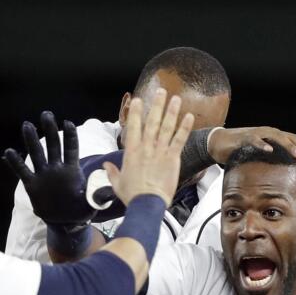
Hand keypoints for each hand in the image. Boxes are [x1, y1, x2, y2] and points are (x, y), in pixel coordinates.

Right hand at [4, 112, 92, 229]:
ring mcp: (43, 174)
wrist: (65, 222)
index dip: (70, 136)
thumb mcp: (92, 203)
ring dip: (32, 140)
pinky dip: (15, 163)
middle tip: (46, 114)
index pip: (71, 149)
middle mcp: (57, 168)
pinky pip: (23, 172)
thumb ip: (98, 196)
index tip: (68, 123)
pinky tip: (8, 152)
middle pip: (53, 146)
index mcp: (72, 170)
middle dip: (50, 130)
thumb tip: (111, 192)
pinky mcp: (32, 184)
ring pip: (37, 154)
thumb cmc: (80, 209)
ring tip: (27, 126)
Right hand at [104, 89, 194, 205]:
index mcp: (131, 151)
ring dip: (172, 111)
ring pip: (166, 127)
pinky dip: (185, 128)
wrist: (147, 203)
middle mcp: (146, 147)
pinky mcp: (172, 158)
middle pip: (152, 121)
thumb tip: (105, 165)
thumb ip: (112, 171)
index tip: (137, 100)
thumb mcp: (117, 183)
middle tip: (161, 91)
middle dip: (156, 105)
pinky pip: (179, 140)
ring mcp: (160, 151)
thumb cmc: (132, 195)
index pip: (133, 126)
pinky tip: (190, 117)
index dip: (135, 112)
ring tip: (176, 99)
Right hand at [208, 126, 295, 167]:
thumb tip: (284, 181)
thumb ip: (271, 165)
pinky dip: (263, 143)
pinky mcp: (244, 137)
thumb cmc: (240, 152)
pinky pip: (255, 139)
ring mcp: (257, 133)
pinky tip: (270, 150)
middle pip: (290, 138)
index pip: (295, 142)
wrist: (218, 144)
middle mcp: (268, 132)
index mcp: (275, 137)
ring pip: (277, 136)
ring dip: (289, 146)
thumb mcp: (260, 159)